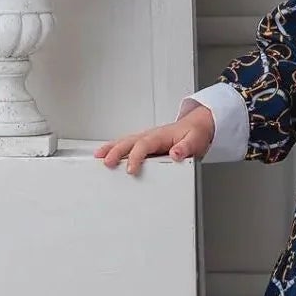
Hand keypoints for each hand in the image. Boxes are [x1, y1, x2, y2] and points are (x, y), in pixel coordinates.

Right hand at [93, 106, 215, 175]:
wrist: (197, 126)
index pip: (144, 145)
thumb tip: (176, 154)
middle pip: (129, 142)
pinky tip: (106, 155)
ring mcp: (146, 138)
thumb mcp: (196, 141)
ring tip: (98, 157)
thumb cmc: (194, 134)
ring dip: (111, 148)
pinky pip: (127, 144)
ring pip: (125, 141)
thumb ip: (186, 148)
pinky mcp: (144, 143)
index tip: (131, 170)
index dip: (136, 157)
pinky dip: (114, 148)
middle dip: (116, 151)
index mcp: (160, 136)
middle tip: (106, 162)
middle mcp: (150, 135)